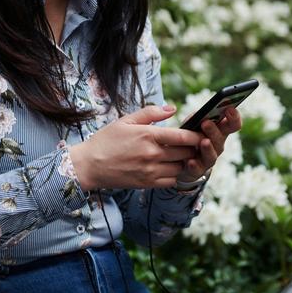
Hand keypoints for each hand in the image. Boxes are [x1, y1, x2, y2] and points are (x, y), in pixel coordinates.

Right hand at [67, 104, 201, 190]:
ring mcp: (151, 171)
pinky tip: (171, 167)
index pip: (183, 136)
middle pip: (186, 152)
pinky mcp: (148, 183)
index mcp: (148, 135)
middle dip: (194, 147)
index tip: (202, 131)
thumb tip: (172, 108)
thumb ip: (151, 113)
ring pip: (181, 168)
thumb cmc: (106, 140)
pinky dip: (176, 174)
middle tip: (197, 143)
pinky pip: (172, 181)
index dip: (196, 135)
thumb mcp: (125, 120)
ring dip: (186, 161)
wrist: (89, 166)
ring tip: (185, 154)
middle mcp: (152, 154)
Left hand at [175, 106, 242, 183]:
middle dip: (214, 130)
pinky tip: (191, 161)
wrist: (182, 161)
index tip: (230, 109)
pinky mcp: (197, 171)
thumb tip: (197, 115)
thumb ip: (196, 118)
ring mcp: (208, 159)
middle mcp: (217, 146)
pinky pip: (197, 169)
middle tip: (206, 123)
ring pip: (211, 155)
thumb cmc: (190, 137)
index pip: (232, 125)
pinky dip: (195, 166)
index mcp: (219, 131)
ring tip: (204, 142)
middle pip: (220, 138)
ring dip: (208, 148)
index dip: (234, 117)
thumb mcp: (193, 124)